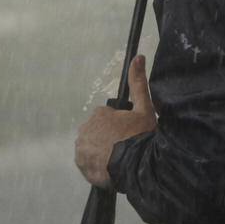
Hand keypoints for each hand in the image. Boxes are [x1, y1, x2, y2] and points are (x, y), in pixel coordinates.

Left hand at [75, 55, 156, 189]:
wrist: (137, 167)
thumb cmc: (140, 136)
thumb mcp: (144, 108)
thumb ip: (138, 82)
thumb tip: (138, 57)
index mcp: (99, 114)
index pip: (106, 118)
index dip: (119, 125)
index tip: (128, 133)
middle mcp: (85, 128)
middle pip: (97, 131)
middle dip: (108, 137)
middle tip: (124, 145)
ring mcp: (81, 147)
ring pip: (91, 145)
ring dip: (101, 150)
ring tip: (118, 158)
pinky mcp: (80, 164)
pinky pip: (87, 161)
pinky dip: (95, 163)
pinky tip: (109, 165)